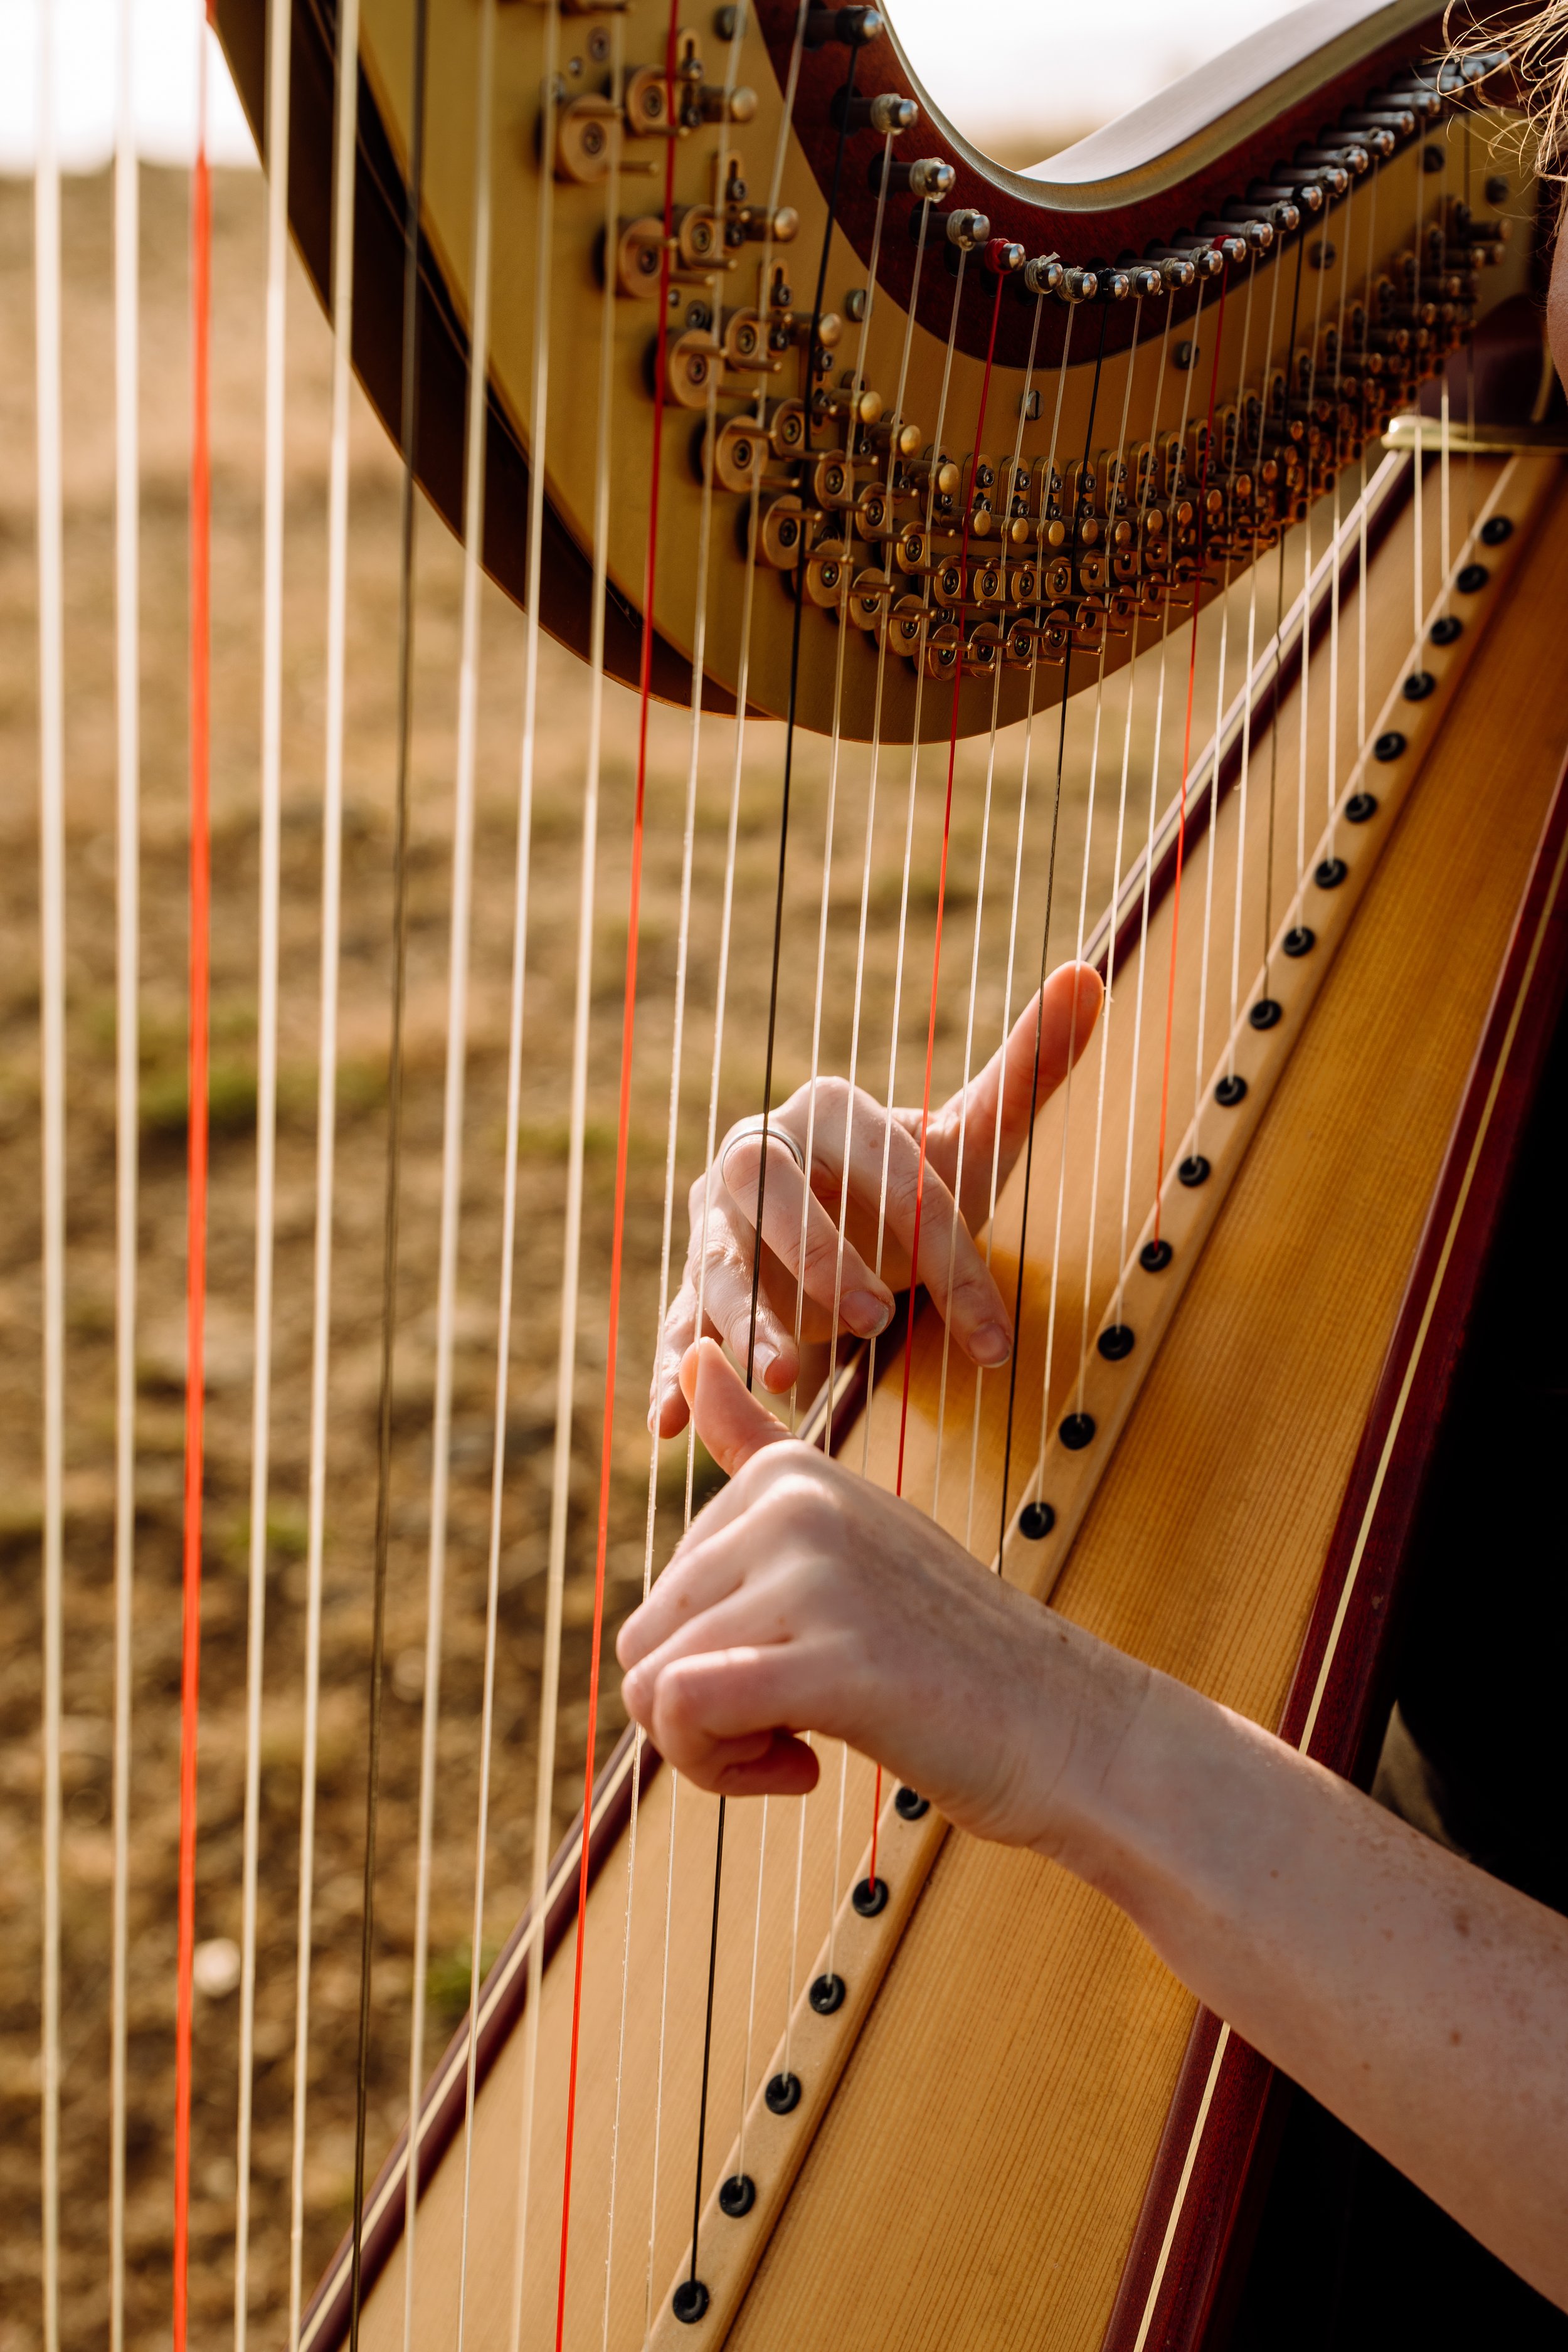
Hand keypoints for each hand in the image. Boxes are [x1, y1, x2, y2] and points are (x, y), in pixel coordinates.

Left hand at [620, 1339, 1138, 1848]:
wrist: (1069, 1731)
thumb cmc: (950, 1651)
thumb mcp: (850, 1535)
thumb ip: (759, 1455)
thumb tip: (693, 1358)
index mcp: (786, 1474)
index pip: (661, 1599)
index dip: (713, 1663)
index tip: (798, 1668)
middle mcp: (792, 1505)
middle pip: (642, 1642)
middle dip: (700, 1711)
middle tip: (797, 1723)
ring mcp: (814, 1576)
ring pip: (653, 1686)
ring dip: (713, 1752)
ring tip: (803, 1746)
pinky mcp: (833, 1661)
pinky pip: (684, 1713)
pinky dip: (724, 1770)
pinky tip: (805, 1770)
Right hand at [649, 962, 1102, 1435]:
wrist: (843, 1231)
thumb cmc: (910, 1193)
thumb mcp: (971, 1142)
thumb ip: (1029, 1066)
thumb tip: (1090, 971)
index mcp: (825, 1109)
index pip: (894, 1172)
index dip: (948, 1252)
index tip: (996, 1338)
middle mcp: (755, 1152)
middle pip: (772, 1191)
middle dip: (819, 1253)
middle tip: (875, 1318)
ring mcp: (714, 1221)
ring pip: (716, 1259)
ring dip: (744, 1318)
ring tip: (782, 1378)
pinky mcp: (692, 1283)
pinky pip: (676, 1324)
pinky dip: (669, 1374)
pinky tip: (667, 1424)